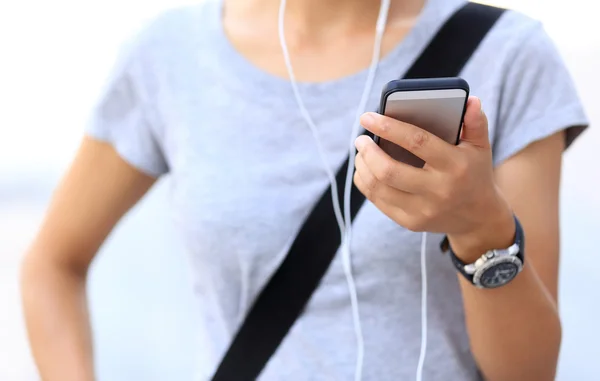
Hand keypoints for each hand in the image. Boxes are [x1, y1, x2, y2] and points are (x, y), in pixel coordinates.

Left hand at [354, 97, 514, 260]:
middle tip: (360, 139)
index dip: (389, 127)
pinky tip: (364, 170)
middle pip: (389, 171)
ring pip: (379, 188)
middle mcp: (438, 190)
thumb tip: (470, 100)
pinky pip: (378, 202)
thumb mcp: (481, 147)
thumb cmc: (474, 173)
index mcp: (455, 166)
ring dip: (363, 167)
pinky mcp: (411, 223)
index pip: (417, 142)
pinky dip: (365, 183)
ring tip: (361, 153)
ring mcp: (423, 210)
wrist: (479, 218)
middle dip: (367, 152)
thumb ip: (475, 123)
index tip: (367, 117)